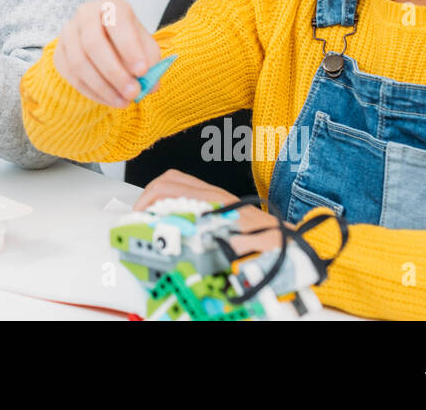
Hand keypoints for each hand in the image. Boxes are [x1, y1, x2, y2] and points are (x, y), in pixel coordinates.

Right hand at [51, 0, 161, 107]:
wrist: (106, 42)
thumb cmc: (128, 42)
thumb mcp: (146, 47)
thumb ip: (151, 63)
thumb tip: (150, 85)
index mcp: (111, 7)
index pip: (117, 22)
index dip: (129, 47)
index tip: (143, 71)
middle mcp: (86, 15)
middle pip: (93, 43)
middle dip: (115, 73)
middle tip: (133, 93)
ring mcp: (68, 33)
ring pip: (79, 62)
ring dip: (103, 87)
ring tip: (124, 102)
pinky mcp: (59, 52)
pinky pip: (72, 76)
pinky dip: (92, 92)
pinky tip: (110, 100)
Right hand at [136, 169, 288, 257]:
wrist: (287, 240)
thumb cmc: (270, 242)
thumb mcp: (245, 247)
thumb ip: (224, 244)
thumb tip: (200, 243)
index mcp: (215, 202)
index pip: (171, 187)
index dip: (149, 199)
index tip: (139, 216)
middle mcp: (213, 195)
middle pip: (170, 179)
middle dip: (148, 194)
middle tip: (139, 214)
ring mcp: (215, 197)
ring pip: (178, 183)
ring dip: (159, 195)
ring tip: (150, 215)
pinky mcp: (217, 203)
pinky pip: (187, 193)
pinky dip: (171, 200)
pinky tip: (170, 217)